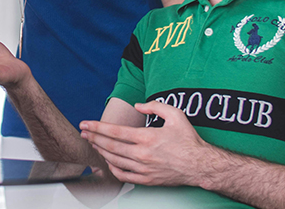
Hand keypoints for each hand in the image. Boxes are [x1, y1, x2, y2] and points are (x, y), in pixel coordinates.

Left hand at [79, 100, 213, 186]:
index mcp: (147, 137)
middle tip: (83, 133)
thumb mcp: (176, 115)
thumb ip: (155, 106)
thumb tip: (138, 105)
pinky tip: (108, 161)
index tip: (85, 123)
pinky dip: (112, 169)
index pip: (114, 131)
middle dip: (93, 138)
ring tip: (92, 143)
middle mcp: (142, 154)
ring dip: (100, 151)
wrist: (201, 166)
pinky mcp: (147, 180)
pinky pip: (123, 176)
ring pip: (114, 160)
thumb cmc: (189, 140)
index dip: (96, 127)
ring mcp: (144, 169)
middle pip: (110, 146)